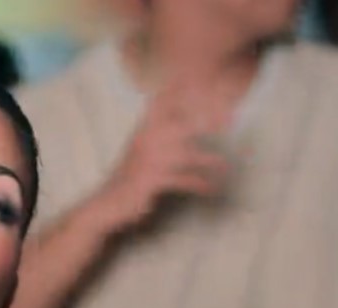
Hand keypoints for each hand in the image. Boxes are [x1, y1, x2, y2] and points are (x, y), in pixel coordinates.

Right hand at [88, 84, 229, 233]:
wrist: (105, 203)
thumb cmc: (127, 177)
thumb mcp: (140, 152)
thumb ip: (157, 135)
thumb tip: (179, 124)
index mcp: (144, 130)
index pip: (163, 102)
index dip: (180, 89)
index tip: (197, 75)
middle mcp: (146, 140)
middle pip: (181, 124)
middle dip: (206, 121)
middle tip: (231, 119)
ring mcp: (149, 160)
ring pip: (186, 154)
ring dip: (208, 160)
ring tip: (225, 165)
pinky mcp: (152, 180)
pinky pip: (182, 181)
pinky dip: (199, 185)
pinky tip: (212, 189)